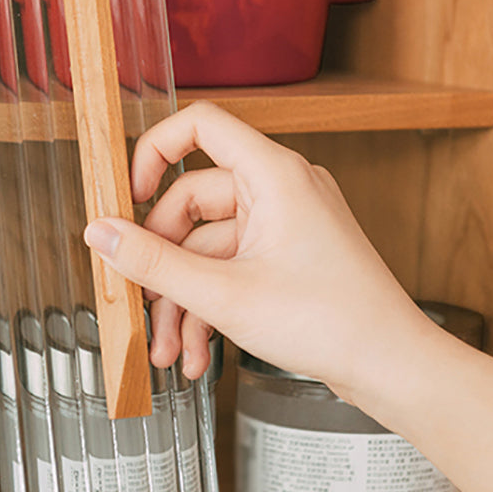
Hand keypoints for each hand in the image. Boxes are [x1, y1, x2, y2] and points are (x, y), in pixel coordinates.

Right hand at [85, 101, 431, 407]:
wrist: (390, 365)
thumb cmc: (332, 322)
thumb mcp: (225, 294)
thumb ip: (154, 262)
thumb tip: (101, 233)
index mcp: (274, 174)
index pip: (201, 125)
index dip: (155, 152)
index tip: (129, 197)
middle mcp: (281, 189)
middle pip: (193, 202)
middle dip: (164, 264)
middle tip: (142, 306)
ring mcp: (286, 223)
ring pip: (210, 246)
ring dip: (184, 299)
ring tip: (171, 350)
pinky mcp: (288, 255)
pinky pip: (234, 265)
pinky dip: (211, 305)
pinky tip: (198, 352)